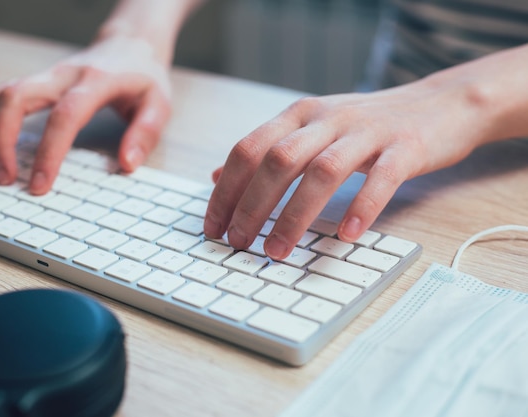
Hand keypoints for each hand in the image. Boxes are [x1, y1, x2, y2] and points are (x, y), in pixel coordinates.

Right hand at [0, 35, 171, 194]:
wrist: (130, 46)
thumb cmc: (143, 77)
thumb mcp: (158, 104)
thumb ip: (145, 133)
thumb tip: (127, 165)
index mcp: (95, 82)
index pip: (66, 115)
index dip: (50, 152)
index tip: (39, 185)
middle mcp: (62, 76)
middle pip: (16, 97)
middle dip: (1, 140)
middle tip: (2, 179)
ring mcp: (44, 77)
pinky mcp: (34, 83)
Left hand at [204, 79, 488, 259]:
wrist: (441, 104)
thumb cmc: (368, 125)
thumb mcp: (312, 129)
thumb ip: (267, 150)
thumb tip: (214, 176)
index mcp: (301, 115)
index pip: (248, 149)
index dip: (225, 189)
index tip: (212, 226)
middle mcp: (328, 118)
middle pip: (278, 160)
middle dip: (251, 205)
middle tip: (238, 242)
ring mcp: (368, 131)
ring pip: (322, 171)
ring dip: (295, 215)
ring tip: (277, 251)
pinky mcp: (406, 147)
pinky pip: (381, 178)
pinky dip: (361, 208)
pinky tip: (346, 236)